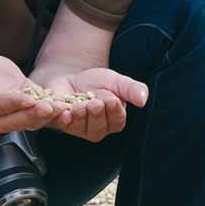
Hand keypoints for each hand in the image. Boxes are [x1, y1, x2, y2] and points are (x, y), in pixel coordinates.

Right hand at [0, 51, 57, 134]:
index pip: (3, 104)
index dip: (16, 102)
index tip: (28, 99)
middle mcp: (3, 117)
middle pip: (20, 118)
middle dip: (35, 114)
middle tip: (50, 107)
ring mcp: (18, 118)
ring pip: (34, 121)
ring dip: (49, 117)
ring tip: (62, 108)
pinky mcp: (32, 115)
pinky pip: (44, 118)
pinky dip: (56, 116)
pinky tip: (68, 109)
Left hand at [31, 68, 147, 143]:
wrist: (72, 76)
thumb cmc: (98, 83)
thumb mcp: (117, 81)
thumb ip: (132, 89)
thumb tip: (143, 100)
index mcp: (114, 120)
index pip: (117, 121)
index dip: (114, 112)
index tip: (111, 99)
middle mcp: (96, 128)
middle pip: (98, 129)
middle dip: (96, 114)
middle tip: (94, 101)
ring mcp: (78, 128)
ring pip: (80, 128)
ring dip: (80, 116)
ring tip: (79, 104)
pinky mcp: (61, 123)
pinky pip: (61, 124)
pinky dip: (62, 118)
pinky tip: (63, 110)